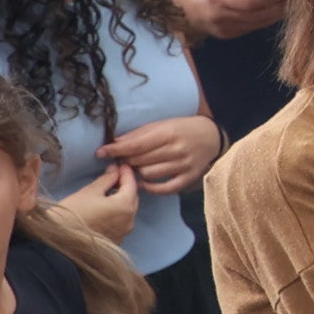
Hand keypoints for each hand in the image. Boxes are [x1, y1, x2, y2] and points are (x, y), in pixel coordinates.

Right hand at [63, 165, 142, 240]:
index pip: (131, 184)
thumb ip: (106, 179)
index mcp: (125, 206)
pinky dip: (116, 213)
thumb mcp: (88, 192)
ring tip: (109, 191)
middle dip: (125, 186)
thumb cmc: (72, 214)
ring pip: (127, 211)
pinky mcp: (116, 241)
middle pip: (132, 198)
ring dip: (121, 200)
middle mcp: (130, 220)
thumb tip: (115, 170)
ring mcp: (124, 232)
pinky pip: (121, 222)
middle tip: (115, 176)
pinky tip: (105, 208)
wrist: (59, 245)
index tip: (122, 164)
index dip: (126, 172)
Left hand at [99, 113, 222, 194]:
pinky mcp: (188, 177)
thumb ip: (140, 134)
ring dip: (136, 173)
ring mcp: (184, 165)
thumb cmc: (183, 128)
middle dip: (125, 160)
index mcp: (169, 133)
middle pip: (140, 160)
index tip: (101, 152)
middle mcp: (177, 150)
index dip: (116, 150)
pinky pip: (165, 188)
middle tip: (120, 160)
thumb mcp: (163, 124)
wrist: (212, 137)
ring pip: (149, 174)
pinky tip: (144, 182)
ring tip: (134, 168)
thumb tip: (115, 142)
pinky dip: (151, 187)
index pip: (136, 145)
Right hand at [170, 0, 284, 40]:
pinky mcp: (228, 35)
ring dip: (275, 15)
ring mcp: (225, 29)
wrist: (178, 5)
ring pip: (258, 24)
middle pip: (258, 16)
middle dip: (278, 8)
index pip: (250, 2)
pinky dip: (264, 20)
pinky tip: (273, 11)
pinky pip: (252, 28)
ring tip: (287, 4)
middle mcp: (222, 17)